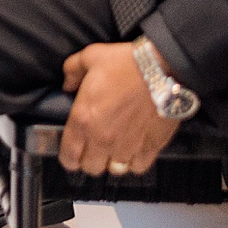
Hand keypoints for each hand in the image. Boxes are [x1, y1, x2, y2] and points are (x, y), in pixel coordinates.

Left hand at [58, 42, 180, 178]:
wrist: (161, 70)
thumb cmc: (123, 63)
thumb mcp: (89, 57)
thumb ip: (72, 71)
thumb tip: (67, 85)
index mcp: (83, 119)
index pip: (68, 155)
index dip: (67, 157)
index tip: (71, 153)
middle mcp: (102, 139)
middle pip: (91, 168)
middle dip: (89, 160)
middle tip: (93, 148)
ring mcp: (127, 147)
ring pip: (114, 170)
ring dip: (112, 162)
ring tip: (114, 149)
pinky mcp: (150, 148)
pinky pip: (138, 168)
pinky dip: (134, 162)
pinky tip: (133, 151)